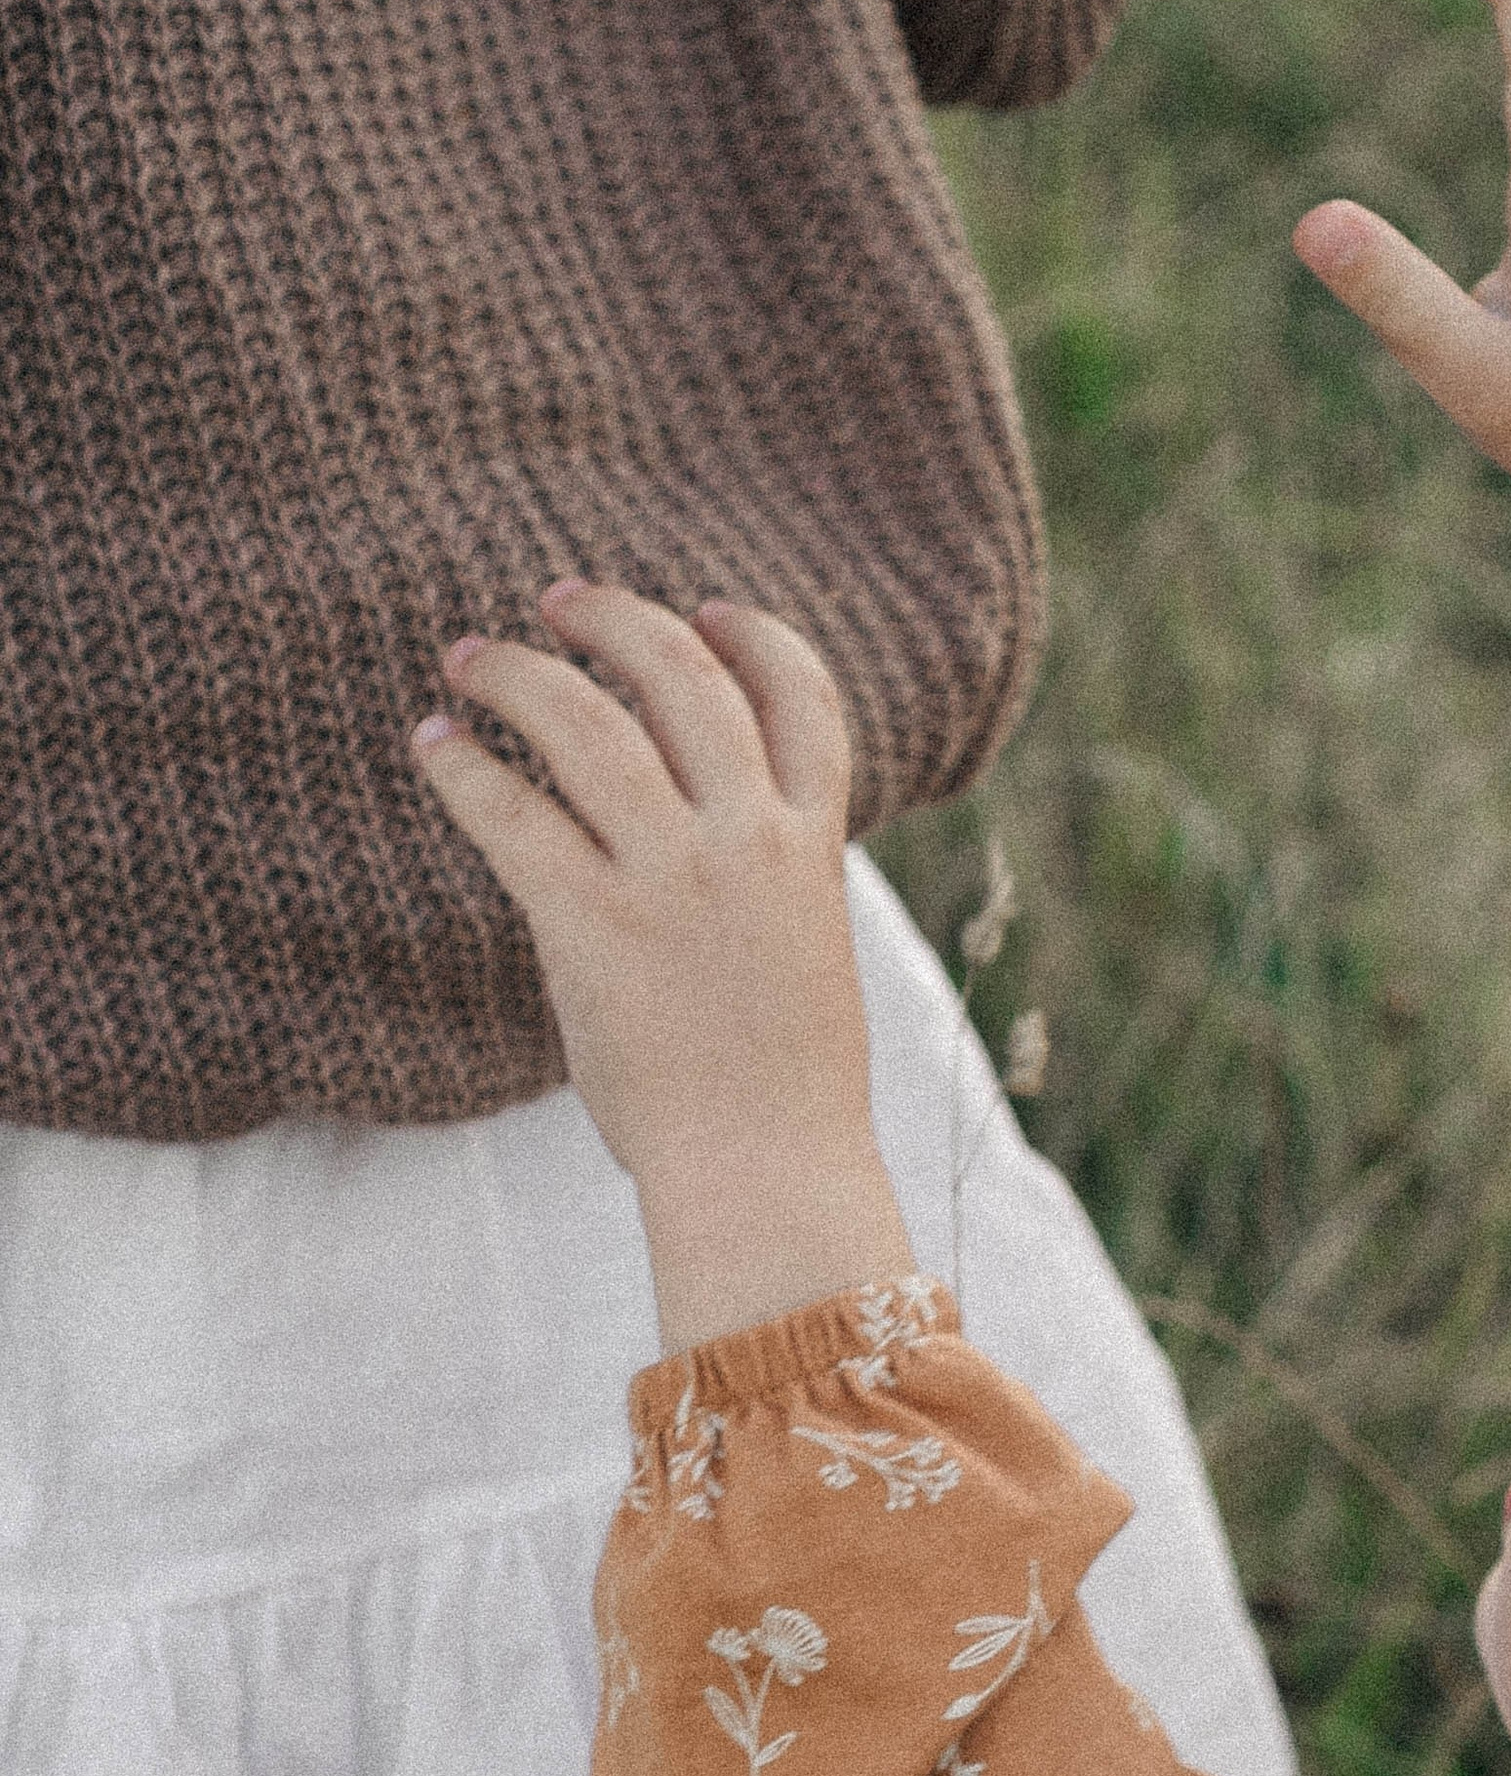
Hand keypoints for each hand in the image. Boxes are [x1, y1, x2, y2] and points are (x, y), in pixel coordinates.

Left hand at [413, 582, 918, 1349]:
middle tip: (557, 602)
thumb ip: (765, 884)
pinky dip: (463, 767)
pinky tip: (434, 746)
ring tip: (470, 658)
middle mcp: (748, 843)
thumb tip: (693, 841)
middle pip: (686, 678)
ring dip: (521, 673)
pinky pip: (512, 813)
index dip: (752, 636)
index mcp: (812, 850)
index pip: (806, 700)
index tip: (703, 607)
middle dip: (617, 622)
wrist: (767, 1172)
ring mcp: (672, 879)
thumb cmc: (783, 1091)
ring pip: (589, 723)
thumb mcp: (804, 958)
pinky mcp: (592, 924)